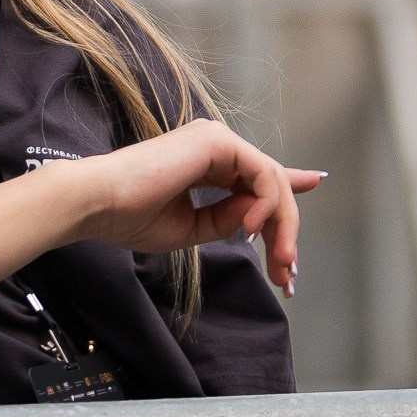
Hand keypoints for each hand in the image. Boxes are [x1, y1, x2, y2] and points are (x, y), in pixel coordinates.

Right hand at [68, 119, 323, 296]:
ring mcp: (216, 140)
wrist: (99, 204)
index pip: (256, 171)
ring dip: (282, 227)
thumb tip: (257, 218)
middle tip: (288, 276)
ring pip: (272, 181)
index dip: (289, 180)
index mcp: (204, 163)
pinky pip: (262, 175)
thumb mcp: (190, 229)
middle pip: (270, 185)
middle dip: (285, 233)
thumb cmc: (130, 218)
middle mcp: (214, 145)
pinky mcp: (217, 141)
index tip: (317, 180)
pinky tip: (249, 230)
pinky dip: (265, 207)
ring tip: (278, 263)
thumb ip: (225, 220)